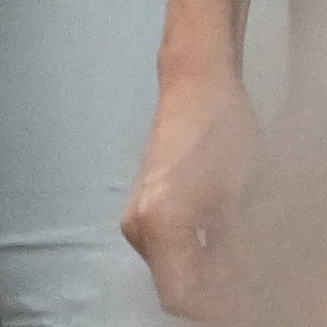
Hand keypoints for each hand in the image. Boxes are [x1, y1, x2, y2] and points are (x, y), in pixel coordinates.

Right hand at [126, 62, 261, 320]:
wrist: (196, 87)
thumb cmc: (222, 135)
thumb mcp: (242, 205)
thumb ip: (235, 257)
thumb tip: (239, 294)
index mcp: (159, 225)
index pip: (182, 298)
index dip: (218, 310)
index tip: (247, 306)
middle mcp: (138, 225)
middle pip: (176, 287)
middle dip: (216, 293)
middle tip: (255, 285)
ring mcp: (137, 216)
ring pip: (174, 270)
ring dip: (209, 275)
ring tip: (246, 260)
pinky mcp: (143, 206)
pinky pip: (169, 250)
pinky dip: (198, 256)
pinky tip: (228, 242)